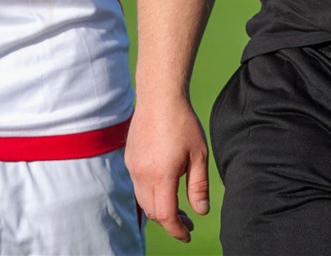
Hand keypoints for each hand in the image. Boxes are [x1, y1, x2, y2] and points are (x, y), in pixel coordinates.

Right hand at [125, 95, 210, 243]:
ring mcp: (133, 166)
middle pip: (152, 212)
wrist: (159, 96)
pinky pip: (138, 185)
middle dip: (169, 222)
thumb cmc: (183, 123)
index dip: (176, 229)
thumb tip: (201, 212)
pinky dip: (150, 194)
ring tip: (178, 208)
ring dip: (158, 209)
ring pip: (142, 200)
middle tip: (187, 222)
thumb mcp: (199, 155)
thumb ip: (198, 187)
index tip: (187, 234)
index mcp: (161, 175)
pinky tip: (164, 187)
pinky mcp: (129, 159)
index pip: (165, 215)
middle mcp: (142, 174)